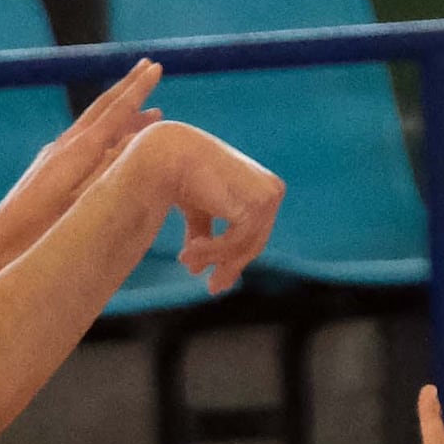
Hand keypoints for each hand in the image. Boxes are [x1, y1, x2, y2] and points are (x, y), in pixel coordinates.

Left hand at [0, 60, 160, 259]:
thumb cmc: (35, 235)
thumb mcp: (79, 204)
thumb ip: (107, 172)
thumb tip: (134, 142)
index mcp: (77, 152)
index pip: (114, 112)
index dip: (137, 90)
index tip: (156, 67)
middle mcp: (63, 146)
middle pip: (101, 109)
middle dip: (127, 88)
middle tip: (148, 66)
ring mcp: (52, 157)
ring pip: (93, 126)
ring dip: (120, 114)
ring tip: (145, 113)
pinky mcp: (45, 171)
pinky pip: (83, 142)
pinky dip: (105, 135)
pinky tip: (108, 145)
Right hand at [131, 117, 283, 294]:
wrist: (171, 155)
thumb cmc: (183, 177)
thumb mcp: (200, 210)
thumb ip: (205, 234)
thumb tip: (199, 271)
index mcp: (265, 188)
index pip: (255, 232)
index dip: (236, 258)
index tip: (217, 280)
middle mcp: (272, 191)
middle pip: (254, 242)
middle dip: (229, 265)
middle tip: (211, 288)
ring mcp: (267, 198)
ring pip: (244, 246)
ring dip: (214, 258)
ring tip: (184, 261)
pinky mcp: (254, 206)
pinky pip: (235, 243)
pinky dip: (212, 251)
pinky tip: (189, 252)